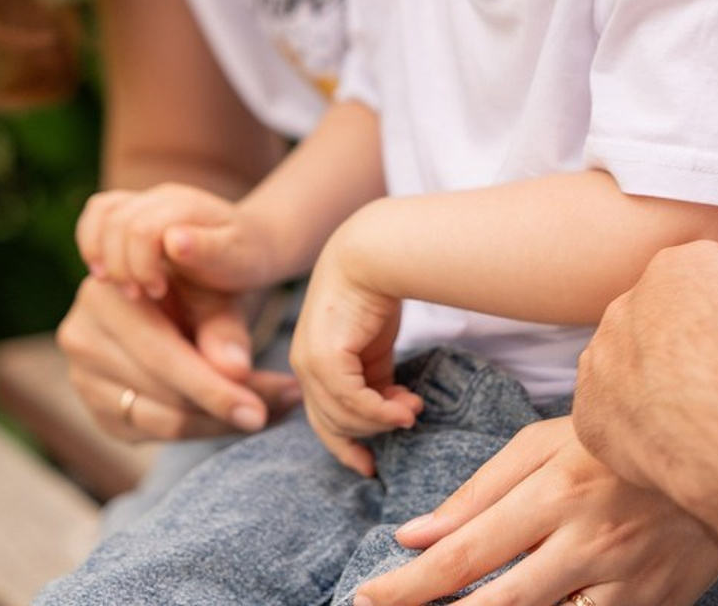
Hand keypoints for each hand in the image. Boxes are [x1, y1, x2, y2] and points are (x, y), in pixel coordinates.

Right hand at [57, 274, 299, 441]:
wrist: (179, 287)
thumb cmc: (200, 281)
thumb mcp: (215, 290)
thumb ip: (222, 327)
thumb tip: (236, 372)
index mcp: (103, 295)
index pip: (161, 356)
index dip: (214, 386)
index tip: (268, 403)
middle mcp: (80, 337)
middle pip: (164, 393)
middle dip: (229, 404)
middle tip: (288, 402)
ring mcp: (83, 378)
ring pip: (164, 420)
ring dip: (224, 420)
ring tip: (278, 406)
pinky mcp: (101, 409)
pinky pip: (158, 432)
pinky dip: (206, 427)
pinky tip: (244, 412)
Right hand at [76, 182, 276, 301]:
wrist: (253, 242)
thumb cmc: (245, 259)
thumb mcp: (236, 263)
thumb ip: (207, 251)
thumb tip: (173, 241)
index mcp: (189, 207)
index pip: (143, 229)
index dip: (141, 267)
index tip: (158, 293)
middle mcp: (166, 195)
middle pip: (117, 221)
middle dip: (122, 265)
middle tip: (142, 296)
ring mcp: (149, 199)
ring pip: (102, 211)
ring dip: (101, 253)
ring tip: (122, 286)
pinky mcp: (136, 209)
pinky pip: (99, 212)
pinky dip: (92, 240)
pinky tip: (105, 273)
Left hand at [290, 226, 422, 474]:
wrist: (374, 253)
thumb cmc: (376, 289)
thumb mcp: (374, 343)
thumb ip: (376, 376)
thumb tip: (393, 409)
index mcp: (311, 361)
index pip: (322, 417)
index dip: (346, 444)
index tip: (370, 464)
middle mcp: (304, 365)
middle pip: (333, 423)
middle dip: (370, 433)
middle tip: (407, 424)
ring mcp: (309, 362)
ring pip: (344, 417)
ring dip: (382, 421)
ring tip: (414, 410)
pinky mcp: (324, 357)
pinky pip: (353, 401)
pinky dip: (380, 411)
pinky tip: (407, 406)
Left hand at [352, 417, 717, 605]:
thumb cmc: (615, 439)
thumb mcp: (547, 443)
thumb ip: (482, 490)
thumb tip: (414, 535)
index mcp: (554, 491)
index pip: (465, 553)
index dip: (409, 587)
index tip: (367, 597)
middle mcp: (586, 540)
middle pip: (495, 605)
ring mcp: (623, 579)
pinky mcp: (652, 604)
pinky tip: (535, 603)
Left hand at [574, 242, 717, 500]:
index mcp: (679, 265)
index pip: (695, 287)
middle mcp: (629, 301)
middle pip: (654, 324)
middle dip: (681, 353)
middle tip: (716, 388)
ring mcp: (604, 354)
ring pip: (626, 369)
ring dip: (652, 390)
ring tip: (695, 424)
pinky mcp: (588, 408)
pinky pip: (609, 417)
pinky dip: (635, 433)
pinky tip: (671, 449)